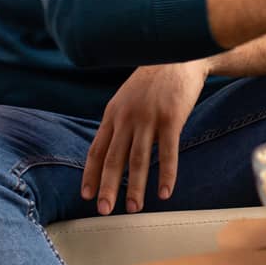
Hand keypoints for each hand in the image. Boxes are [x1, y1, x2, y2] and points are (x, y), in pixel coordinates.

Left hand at [81, 59, 208, 213]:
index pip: (96, 149)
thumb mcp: (127, 97)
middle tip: (104, 210)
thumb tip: (112, 148)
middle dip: (107, 187)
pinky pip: (167, 153)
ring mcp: (148, 118)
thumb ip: (119, 121)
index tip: (86, 195)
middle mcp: (127, 117)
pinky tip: (165, 192)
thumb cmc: (154, 79)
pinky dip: (166, 175)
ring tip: (134, 208)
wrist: (179, 54)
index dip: (91, 174)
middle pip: (113, 159)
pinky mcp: (171, 118)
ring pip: (138, 160)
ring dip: (135, 187)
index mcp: (113, 113)